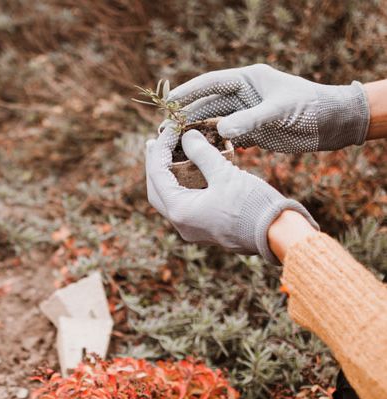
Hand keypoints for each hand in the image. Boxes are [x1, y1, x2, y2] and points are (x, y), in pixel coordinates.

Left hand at [146, 127, 318, 263]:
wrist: (276, 234)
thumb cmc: (252, 204)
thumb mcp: (225, 174)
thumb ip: (202, 153)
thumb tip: (187, 136)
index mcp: (180, 211)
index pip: (157, 174)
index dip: (160, 148)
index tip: (169, 128)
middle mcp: (180, 223)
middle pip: (157, 189)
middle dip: (155, 164)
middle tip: (156, 142)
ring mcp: (192, 228)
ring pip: (170, 198)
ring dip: (168, 175)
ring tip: (170, 153)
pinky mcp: (204, 227)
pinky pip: (185, 203)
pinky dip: (183, 185)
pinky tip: (189, 170)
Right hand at [167, 64, 369, 152]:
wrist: (334, 124)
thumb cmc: (311, 108)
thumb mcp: (280, 111)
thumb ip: (250, 120)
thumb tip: (220, 129)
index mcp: (248, 80)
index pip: (211, 83)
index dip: (188, 92)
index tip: (169, 103)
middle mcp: (243, 96)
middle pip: (207, 106)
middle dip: (185, 117)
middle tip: (164, 131)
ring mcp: (245, 115)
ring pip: (212, 124)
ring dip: (195, 134)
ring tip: (174, 145)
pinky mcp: (250, 133)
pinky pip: (224, 139)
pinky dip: (211, 146)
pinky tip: (196, 157)